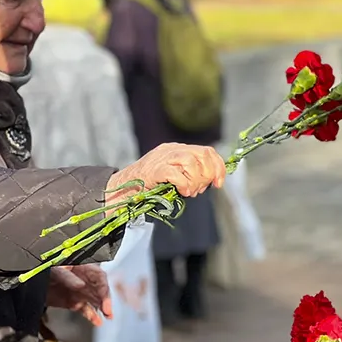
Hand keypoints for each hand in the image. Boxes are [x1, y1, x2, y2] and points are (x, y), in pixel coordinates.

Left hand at [47, 265, 112, 325]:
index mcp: (82, 268)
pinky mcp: (73, 303)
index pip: (99, 276)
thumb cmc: (45, 268)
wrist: (32, 280)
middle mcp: (84, 280)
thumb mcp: (55, 269)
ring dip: (103, 309)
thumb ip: (67, 276)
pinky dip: (91, 316)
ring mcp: (79, 292)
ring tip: (108, 317)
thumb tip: (80, 285)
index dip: (104, 287)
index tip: (104, 298)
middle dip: (106, 300)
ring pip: (95, 301)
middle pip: (100, 290)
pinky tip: (97, 322)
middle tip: (108, 311)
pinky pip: (85, 310)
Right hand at [107, 143, 225, 204]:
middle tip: (199, 190)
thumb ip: (188, 174)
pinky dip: (184, 184)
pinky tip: (183, 192)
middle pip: (202, 154)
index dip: (218, 167)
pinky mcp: (153, 170)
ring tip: (190, 192)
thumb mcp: (173, 175)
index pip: (207, 151)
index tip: (219, 183)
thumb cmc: (149, 185)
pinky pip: (175, 173)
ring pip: (190, 161)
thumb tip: (209, 181)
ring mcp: (161, 158)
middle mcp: (171, 150)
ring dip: (196, 180)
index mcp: (177, 149)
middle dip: (207, 175)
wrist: (122, 188)